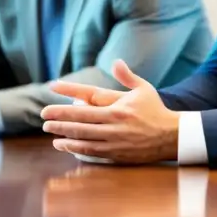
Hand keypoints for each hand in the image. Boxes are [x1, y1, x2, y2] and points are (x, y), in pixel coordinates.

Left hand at [41, 60, 178, 163]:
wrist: (172, 136)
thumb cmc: (156, 110)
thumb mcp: (144, 89)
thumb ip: (127, 76)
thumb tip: (116, 61)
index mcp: (119, 107)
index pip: (88, 96)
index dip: (68, 92)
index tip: (52, 87)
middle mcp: (114, 124)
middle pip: (80, 120)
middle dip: (59, 118)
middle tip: (44, 116)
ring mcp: (114, 141)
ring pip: (82, 138)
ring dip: (64, 134)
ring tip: (51, 132)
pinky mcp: (116, 154)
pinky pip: (90, 151)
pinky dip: (75, 148)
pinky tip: (65, 145)